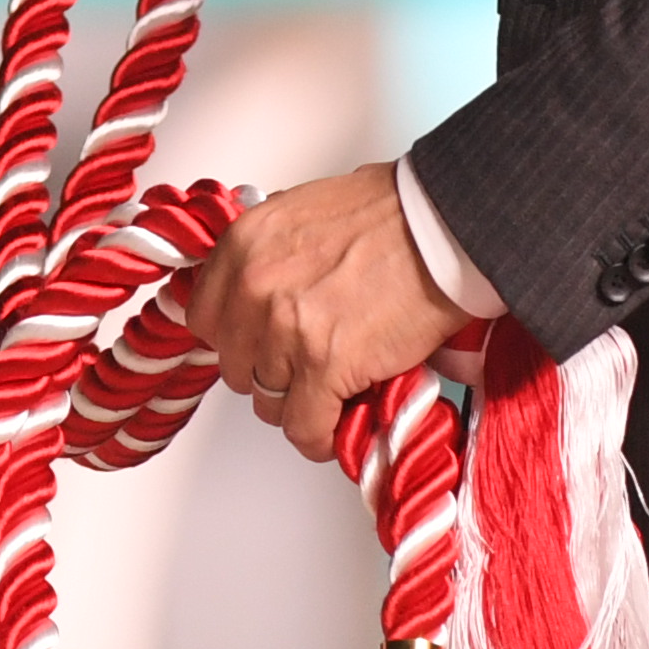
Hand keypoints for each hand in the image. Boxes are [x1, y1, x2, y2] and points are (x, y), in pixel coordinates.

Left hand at [173, 165, 483, 464]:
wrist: (444, 226)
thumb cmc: (390, 213)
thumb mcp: (301, 215)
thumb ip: (268, 257)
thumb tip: (255, 300)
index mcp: (243, 245)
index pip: (205, 319)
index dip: (238, 338)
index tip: (259, 346)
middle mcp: (254, 286)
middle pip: (236, 366)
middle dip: (270, 371)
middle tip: (306, 366)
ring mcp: (287, 329)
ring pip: (267, 402)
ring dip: (299, 402)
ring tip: (331, 391)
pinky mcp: (326, 365)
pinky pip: (304, 426)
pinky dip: (321, 435)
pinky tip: (339, 426)